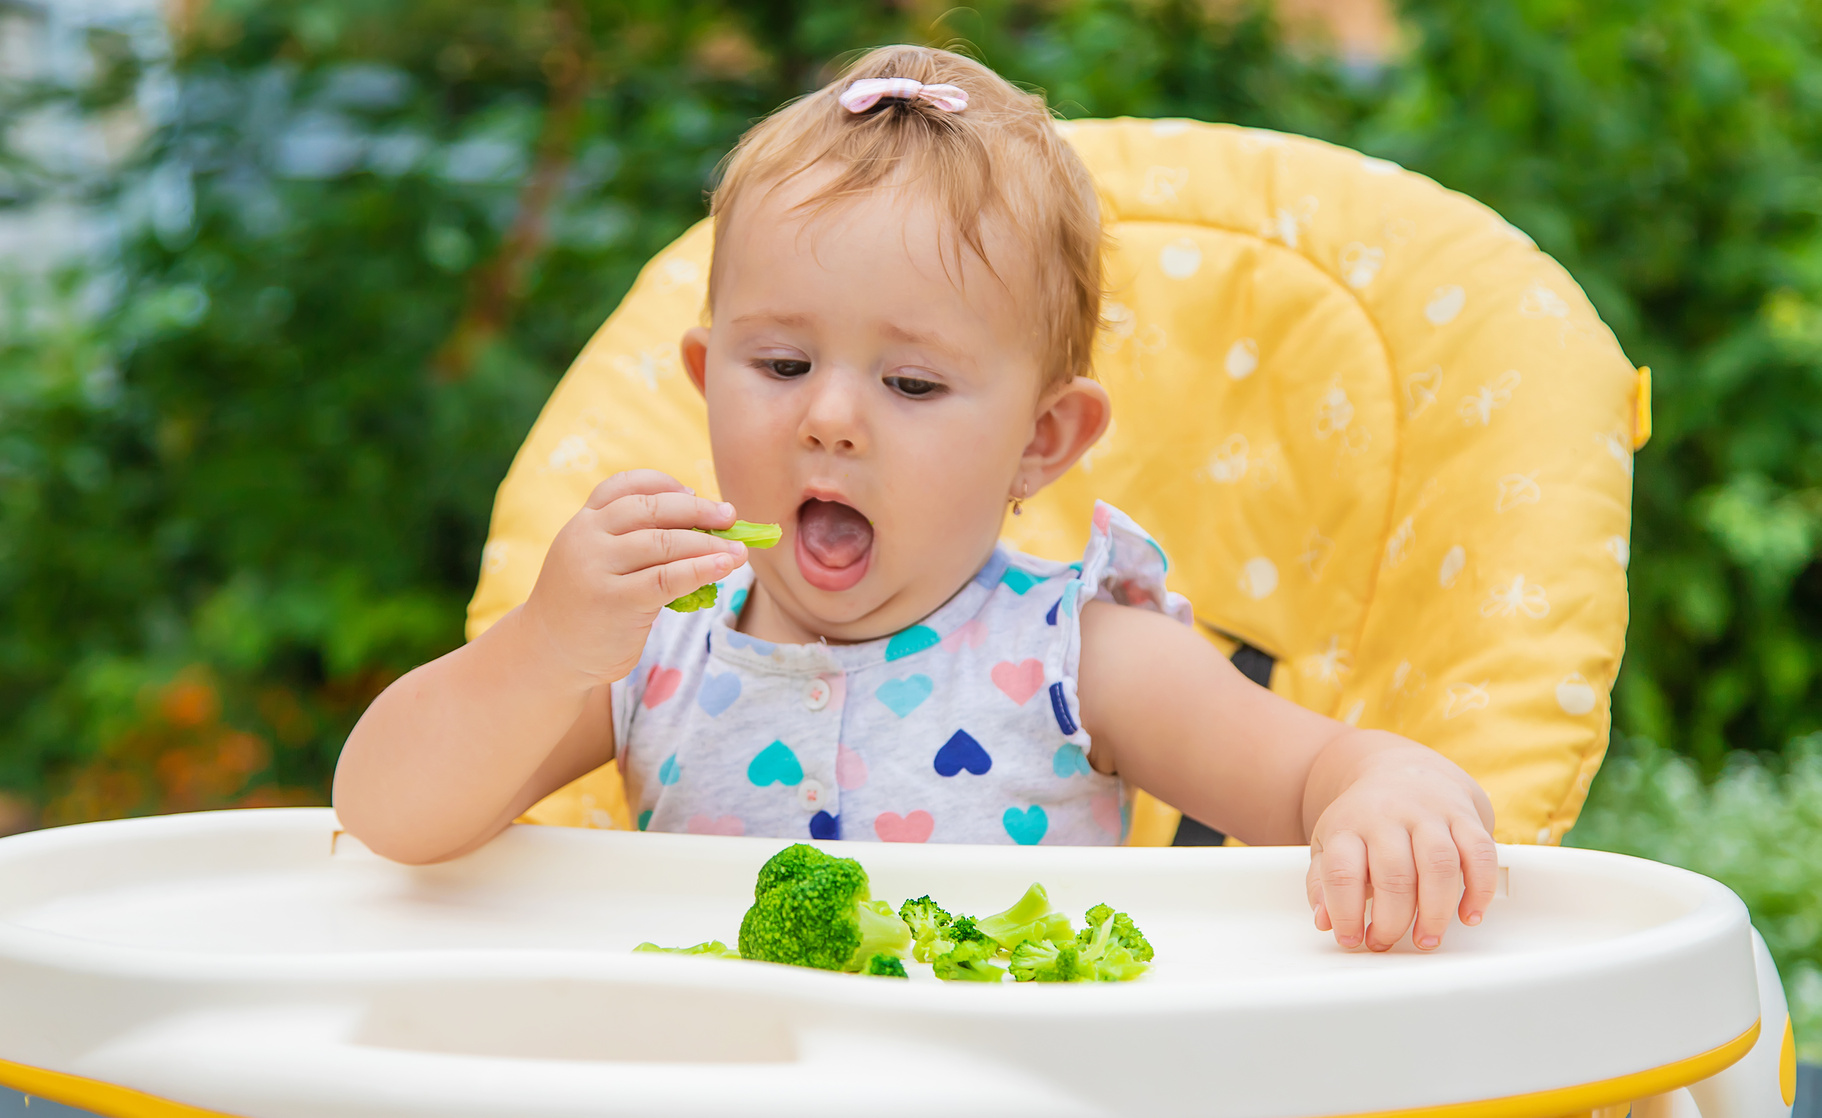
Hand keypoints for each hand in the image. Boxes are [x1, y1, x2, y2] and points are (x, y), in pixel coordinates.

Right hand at [519, 469, 744, 685]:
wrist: (549, 654)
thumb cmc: (586, 604)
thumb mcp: (594, 560)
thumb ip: (630, 540)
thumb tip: (701, 523)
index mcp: (583, 522)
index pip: (626, 485)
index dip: (664, 484)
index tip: (694, 493)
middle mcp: (587, 538)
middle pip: (652, 509)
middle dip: (698, 510)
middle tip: (729, 516)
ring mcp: (599, 569)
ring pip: (666, 543)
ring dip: (709, 543)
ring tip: (738, 549)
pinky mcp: (616, 602)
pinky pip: (669, 578)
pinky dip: (702, 569)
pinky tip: (725, 566)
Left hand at [1304, 733, 1497, 951]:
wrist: (1403, 770)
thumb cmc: (1365, 818)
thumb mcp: (1330, 842)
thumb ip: (1322, 882)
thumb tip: (1324, 920)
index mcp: (1349, 825)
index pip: (1342, 871)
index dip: (1345, 912)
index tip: (1351, 939)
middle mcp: (1388, 816)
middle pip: (1394, 875)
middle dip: (1392, 921)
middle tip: (1387, 942)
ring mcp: (1429, 814)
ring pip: (1439, 865)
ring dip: (1436, 912)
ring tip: (1427, 938)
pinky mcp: (1465, 817)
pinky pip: (1480, 853)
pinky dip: (1480, 889)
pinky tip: (1469, 914)